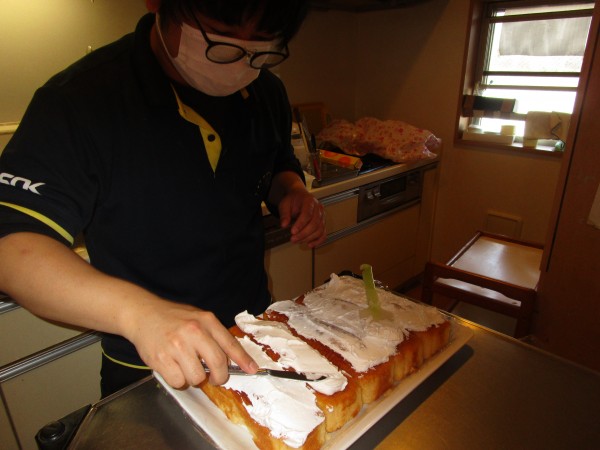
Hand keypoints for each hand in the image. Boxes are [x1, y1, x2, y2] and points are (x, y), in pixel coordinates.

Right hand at [126, 299, 257, 388]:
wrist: (142, 314)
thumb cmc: (172, 317)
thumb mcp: (197, 317)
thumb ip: (214, 335)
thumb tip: (232, 358)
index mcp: (206, 320)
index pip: (230, 344)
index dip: (243, 360)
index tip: (252, 370)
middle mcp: (193, 332)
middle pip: (217, 364)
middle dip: (219, 376)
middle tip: (215, 378)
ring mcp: (176, 346)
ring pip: (197, 377)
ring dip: (194, 378)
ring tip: (187, 366)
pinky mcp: (161, 359)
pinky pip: (178, 381)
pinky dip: (178, 380)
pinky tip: (173, 367)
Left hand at [278, 188, 325, 247]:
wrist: (299, 196)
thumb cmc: (293, 200)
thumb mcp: (285, 204)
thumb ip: (284, 214)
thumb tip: (284, 225)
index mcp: (309, 201)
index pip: (307, 214)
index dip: (300, 224)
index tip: (292, 232)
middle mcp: (318, 208)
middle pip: (314, 223)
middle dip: (304, 233)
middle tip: (293, 239)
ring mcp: (322, 216)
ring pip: (319, 229)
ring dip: (309, 238)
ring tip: (298, 241)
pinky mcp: (322, 223)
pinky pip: (323, 233)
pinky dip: (318, 240)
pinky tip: (310, 244)